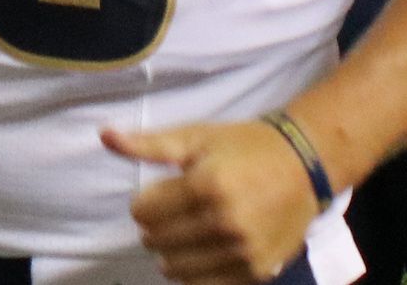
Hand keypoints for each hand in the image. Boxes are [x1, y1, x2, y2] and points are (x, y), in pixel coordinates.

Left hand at [101, 119, 321, 283]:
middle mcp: (225, 223)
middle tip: (171, 212)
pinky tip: (204, 248)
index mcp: (206, 185)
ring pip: (176, 270)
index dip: (143, 204)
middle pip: (157, 243)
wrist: (303, 165)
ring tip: (186, 230)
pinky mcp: (256, 273)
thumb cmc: (244, 146)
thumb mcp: (196, 137)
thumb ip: (149, 144)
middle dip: (154, 228)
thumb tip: (104, 136)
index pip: (144, 212)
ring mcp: (242, 252)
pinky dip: (196, 270)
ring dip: (171, 253)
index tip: (156, 194)